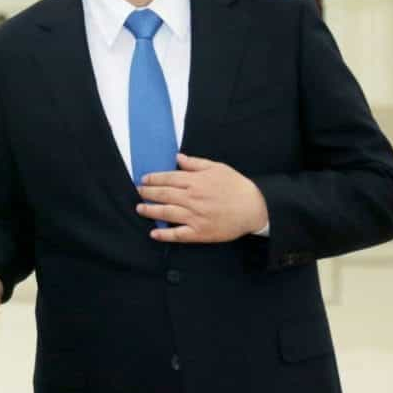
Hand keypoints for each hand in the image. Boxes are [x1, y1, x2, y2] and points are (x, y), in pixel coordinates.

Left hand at [135, 153, 268, 242]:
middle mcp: (192, 198)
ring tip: (140, 208)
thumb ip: (195, 163)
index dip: (153, 179)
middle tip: (138, 192)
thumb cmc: (236, 186)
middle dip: (148, 193)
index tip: (144, 179)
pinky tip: (154, 233)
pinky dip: (164, 235)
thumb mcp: (217, 168)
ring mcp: (195, 216)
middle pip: (164, 195)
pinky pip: (178, 234)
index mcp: (196, 181)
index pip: (168, 178)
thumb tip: (177, 158)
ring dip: (150, 211)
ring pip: (166, 213)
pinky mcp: (200, 232)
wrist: (255, 208)